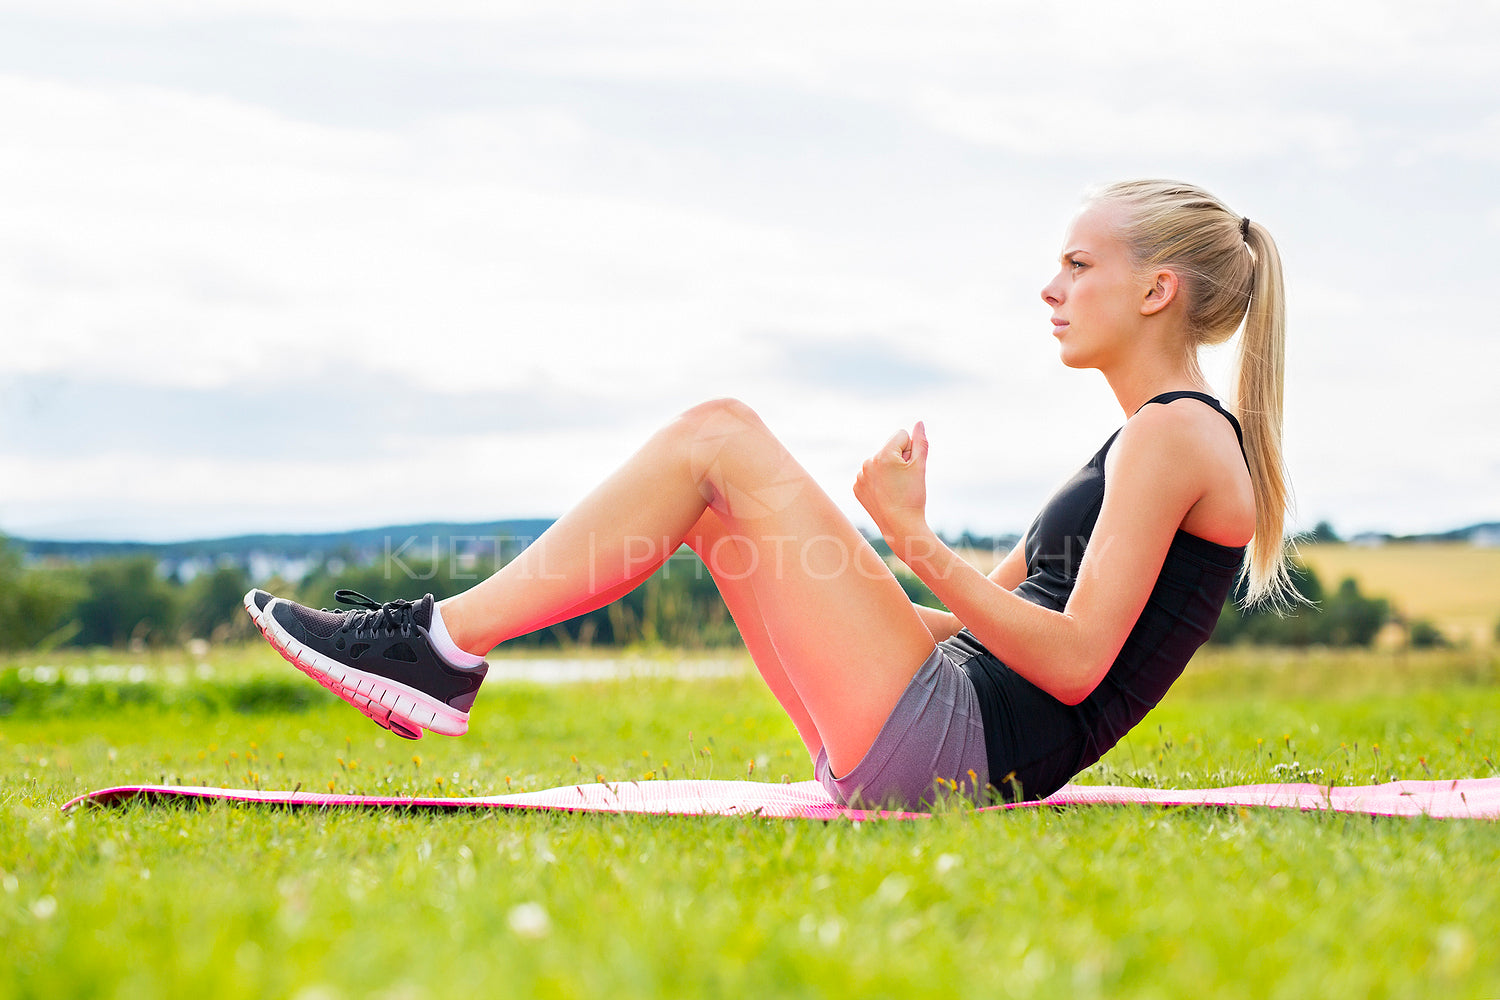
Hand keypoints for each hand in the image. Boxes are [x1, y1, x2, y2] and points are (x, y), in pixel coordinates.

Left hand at [853, 421, 930, 547]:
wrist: (900, 527)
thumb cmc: (913, 497)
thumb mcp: (920, 467)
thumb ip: (920, 442)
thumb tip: (919, 423)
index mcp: (883, 455)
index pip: (901, 435)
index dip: (911, 450)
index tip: (910, 469)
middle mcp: (867, 462)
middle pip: (890, 448)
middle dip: (899, 459)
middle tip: (904, 481)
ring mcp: (860, 476)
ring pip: (880, 461)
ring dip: (888, 469)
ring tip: (895, 489)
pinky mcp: (857, 487)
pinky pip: (870, 475)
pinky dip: (879, 481)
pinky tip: (885, 494)